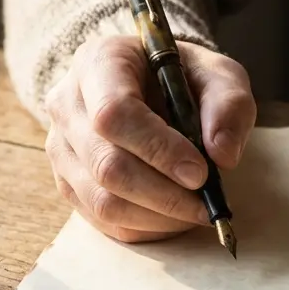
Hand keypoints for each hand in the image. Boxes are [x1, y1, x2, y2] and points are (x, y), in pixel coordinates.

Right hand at [42, 35, 256, 242]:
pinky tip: (174, 216)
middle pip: (105, 163)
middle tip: (207, 204)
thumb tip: (222, 155)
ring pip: (101, 199)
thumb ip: (228, 105)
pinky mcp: (67, 182)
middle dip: (163, 193)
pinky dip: (144, 227)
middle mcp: (67, 104)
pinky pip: (101, 219)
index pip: (114, 112)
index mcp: (99, 62)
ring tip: (195, 211)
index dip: (157, 148)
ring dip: (156, 215)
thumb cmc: (183, 77)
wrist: (150, 84)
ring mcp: (60, 147)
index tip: (200, 172)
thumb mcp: (217, 74)